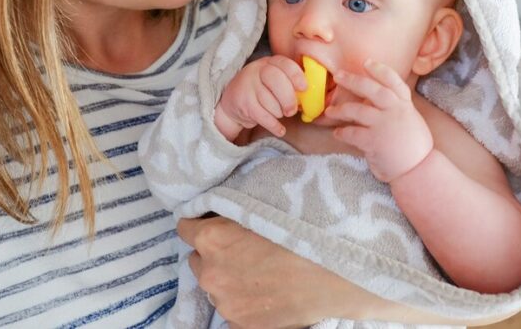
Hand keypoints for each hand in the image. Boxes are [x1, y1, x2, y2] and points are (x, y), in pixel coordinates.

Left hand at [178, 215, 347, 327]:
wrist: (335, 272)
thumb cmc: (303, 230)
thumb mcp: (262, 204)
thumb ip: (234, 207)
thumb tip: (222, 207)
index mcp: (211, 238)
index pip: (185, 227)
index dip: (201, 223)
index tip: (214, 223)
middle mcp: (210, 272)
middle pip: (198, 260)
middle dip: (214, 254)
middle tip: (243, 248)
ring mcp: (225, 303)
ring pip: (215, 288)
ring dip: (229, 279)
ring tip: (260, 273)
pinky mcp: (242, 326)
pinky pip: (233, 312)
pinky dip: (245, 303)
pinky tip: (267, 293)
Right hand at [214, 56, 306, 141]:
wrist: (231, 101)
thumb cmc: (260, 91)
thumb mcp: (272, 80)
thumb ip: (289, 83)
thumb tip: (310, 97)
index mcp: (269, 63)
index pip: (284, 64)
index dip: (296, 76)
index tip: (304, 88)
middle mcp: (256, 70)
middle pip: (276, 80)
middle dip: (288, 98)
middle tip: (292, 111)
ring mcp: (247, 86)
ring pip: (270, 101)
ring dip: (278, 113)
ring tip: (277, 114)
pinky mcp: (243, 103)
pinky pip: (263, 116)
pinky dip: (274, 126)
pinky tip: (279, 129)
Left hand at [321, 59, 432, 181]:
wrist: (419, 170)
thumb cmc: (413, 146)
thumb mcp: (411, 120)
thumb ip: (396, 108)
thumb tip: (375, 99)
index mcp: (405, 105)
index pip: (393, 81)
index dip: (380, 70)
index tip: (367, 62)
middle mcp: (395, 111)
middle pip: (372, 90)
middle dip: (354, 80)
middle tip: (338, 75)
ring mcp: (385, 125)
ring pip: (357, 111)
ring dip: (340, 110)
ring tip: (330, 111)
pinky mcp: (374, 141)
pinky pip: (352, 133)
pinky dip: (342, 133)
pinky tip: (337, 133)